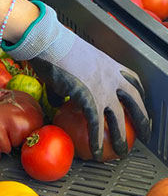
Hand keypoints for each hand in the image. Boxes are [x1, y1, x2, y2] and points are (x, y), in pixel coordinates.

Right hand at [3, 1, 150, 159]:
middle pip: (135, 101)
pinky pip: (97, 124)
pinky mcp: (90, 99)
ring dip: (122, 137)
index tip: (138, 104)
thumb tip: (56, 101)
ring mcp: (103, 89)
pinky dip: (98, 140)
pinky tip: (98, 151)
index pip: (132, 81)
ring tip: (122, 152)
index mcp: (109, 65)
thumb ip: (65, 86)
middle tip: (145, 132)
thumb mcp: (67, 66)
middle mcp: (112, 77)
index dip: (137, 95)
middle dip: (142, 118)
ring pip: (119, 118)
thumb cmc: (54, 49)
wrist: (49, 43)